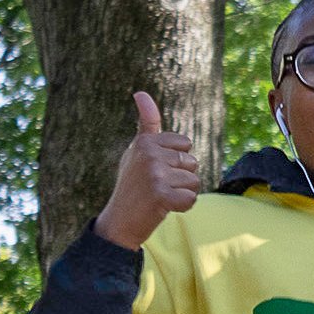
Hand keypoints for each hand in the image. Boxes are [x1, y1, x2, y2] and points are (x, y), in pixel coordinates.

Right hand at [96, 92, 199, 249]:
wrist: (119, 220)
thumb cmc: (132, 184)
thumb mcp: (137, 150)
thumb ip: (147, 124)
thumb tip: (141, 92)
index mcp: (146, 141)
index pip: (186, 144)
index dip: (177, 161)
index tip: (156, 169)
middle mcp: (149, 154)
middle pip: (192, 163)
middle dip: (181, 178)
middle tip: (157, 186)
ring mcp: (155, 174)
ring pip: (194, 182)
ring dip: (182, 193)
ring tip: (160, 197)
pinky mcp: (161, 195)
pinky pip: (191, 199)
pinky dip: (182, 207)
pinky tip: (164, 207)